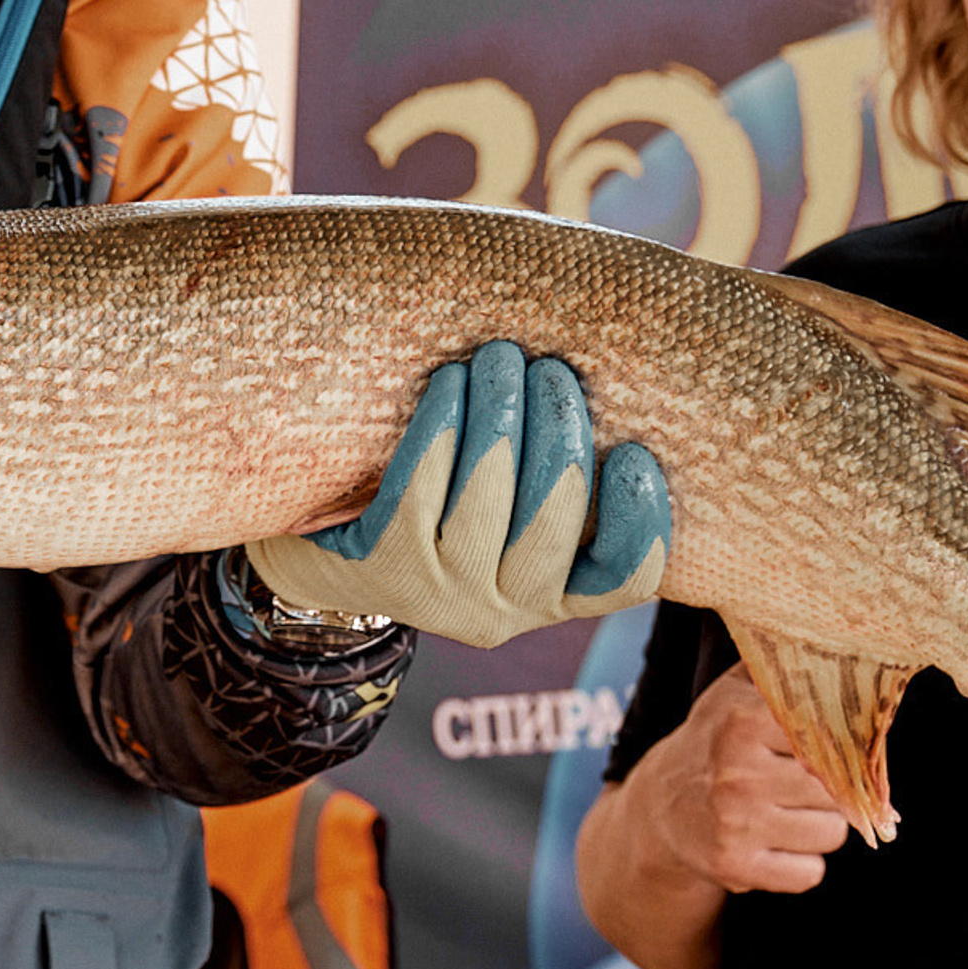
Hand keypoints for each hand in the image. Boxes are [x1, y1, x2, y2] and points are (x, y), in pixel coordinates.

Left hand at [246, 341, 670, 648]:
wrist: (326, 558)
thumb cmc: (441, 512)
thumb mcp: (508, 514)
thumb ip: (556, 478)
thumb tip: (608, 389)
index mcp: (554, 597)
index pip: (626, 577)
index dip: (641, 518)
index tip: (634, 451)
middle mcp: (505, 610)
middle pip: (555, 519)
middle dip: (559, 428)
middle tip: (551, 369)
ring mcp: (442, 594)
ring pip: (489, 497)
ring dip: (500, 410)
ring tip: (501, 358)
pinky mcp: (385, 566)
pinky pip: (423, 484)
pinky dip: (442, 423)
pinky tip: (449, 381)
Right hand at [645, 664, 851, 895]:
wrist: (659, 810)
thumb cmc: (713, 743)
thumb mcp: (732, 695)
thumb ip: (777, 669)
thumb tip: (835, 646)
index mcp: (741, 721)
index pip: (831, 735)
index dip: (842, 746)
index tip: (835, 749)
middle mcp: (737, 773)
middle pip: (837, 789)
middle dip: (831, 791)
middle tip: (803, 784)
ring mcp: (736, 824)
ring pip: (831, 833)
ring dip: (820, 827)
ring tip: (788, 812)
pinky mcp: (736, 868)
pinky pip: (811, 874)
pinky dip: (803, 865)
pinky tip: (777, 845)